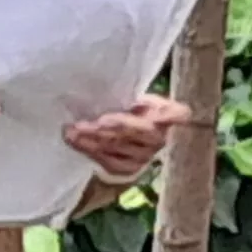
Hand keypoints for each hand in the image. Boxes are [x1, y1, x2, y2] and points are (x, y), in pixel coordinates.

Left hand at [65, 94, 191, 178]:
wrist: (113, 142)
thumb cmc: (121, 110)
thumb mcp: (126, 98)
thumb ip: (126, 94)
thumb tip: (102, 82)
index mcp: (164, 113)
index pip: (178, 114)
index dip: (170, 112)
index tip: (146, 105)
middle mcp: (160, 137)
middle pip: (142, 131)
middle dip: (114, 125)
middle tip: (89, 121)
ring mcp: (146, 156)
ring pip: (121, 146)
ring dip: (93, 138)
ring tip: (72, 129)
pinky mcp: (129, 169)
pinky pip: (110, 161)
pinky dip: (90, 149)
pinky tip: (75, 141)